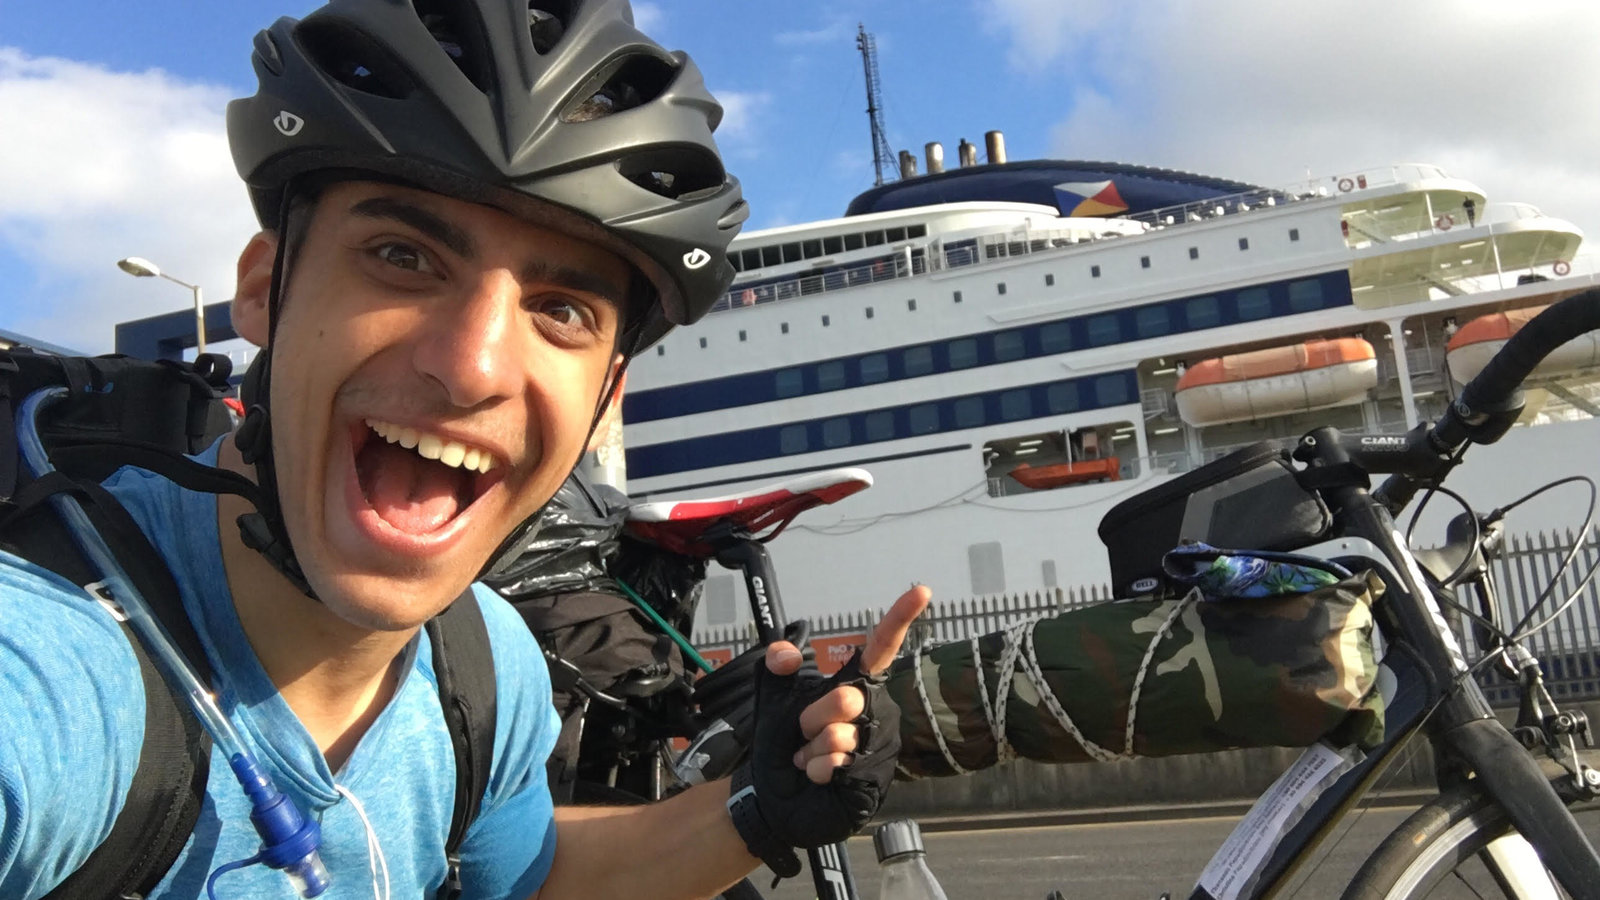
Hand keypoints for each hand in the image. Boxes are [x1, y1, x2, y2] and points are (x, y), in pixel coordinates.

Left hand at [763, 583, 930, 782]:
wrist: (772, 797)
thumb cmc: (782, 744)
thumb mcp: (773, 699)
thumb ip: (777, 667)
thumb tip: (784, 651)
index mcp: (856, 685)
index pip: (881, 647)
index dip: (900, 618)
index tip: (922, 589)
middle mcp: (875, 712)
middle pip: (844, 697)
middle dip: (809, 717)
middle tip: (802, 734)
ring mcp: (878, 747)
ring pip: (840, 735)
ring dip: (810, 749)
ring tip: (809, 759)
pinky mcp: (873, 779)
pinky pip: (838, 765)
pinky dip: (815, 771)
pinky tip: (817, 778)